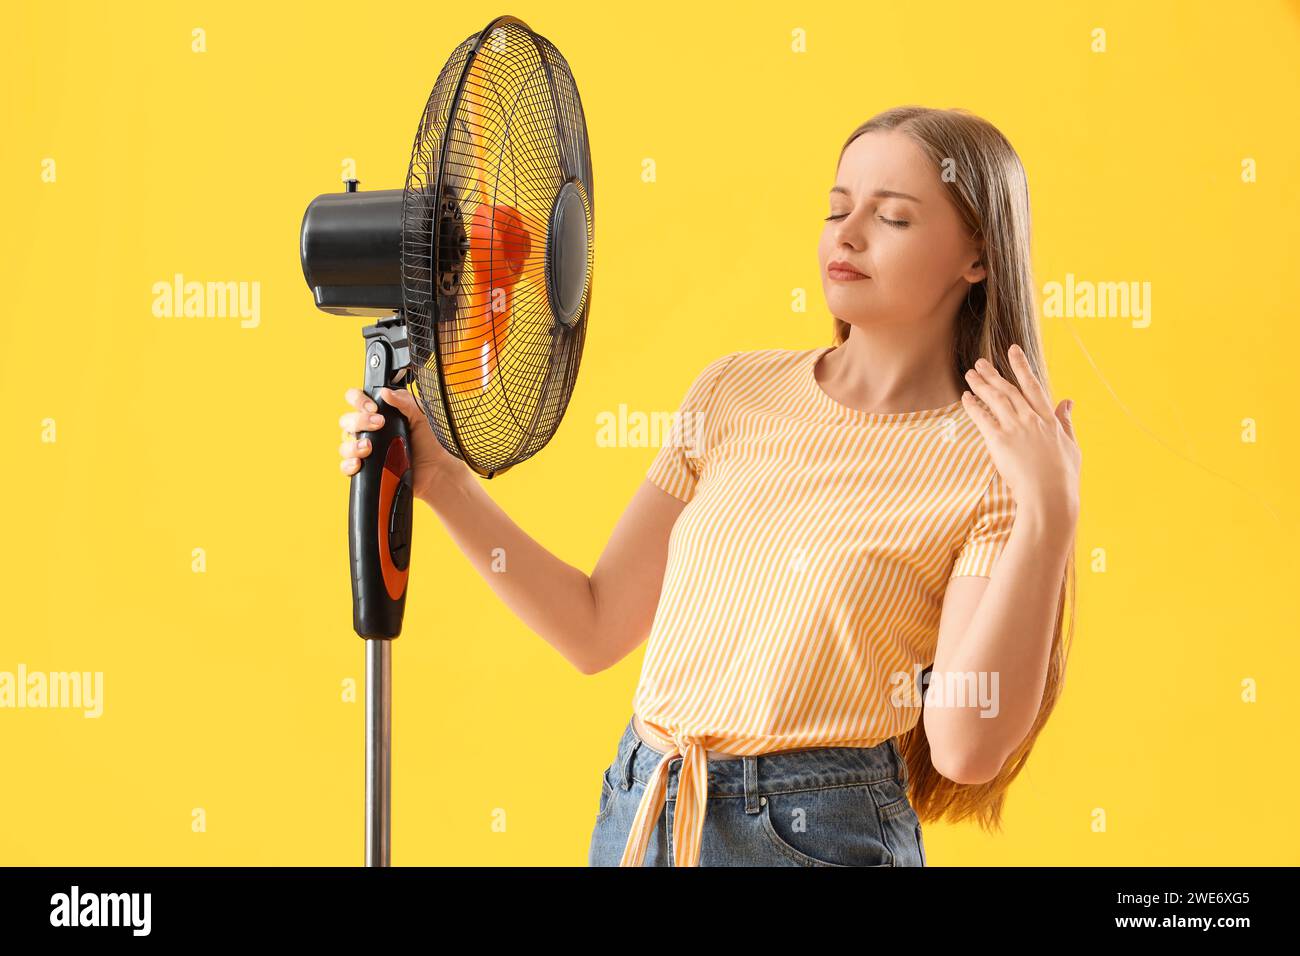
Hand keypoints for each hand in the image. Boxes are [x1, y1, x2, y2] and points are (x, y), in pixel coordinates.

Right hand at [338, 385, 468, 502]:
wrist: (434, 470)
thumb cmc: (427, 442)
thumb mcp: (420, 416)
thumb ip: (405, 401)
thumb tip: (385, 392)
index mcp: (377, 414)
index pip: (356, 400)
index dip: (359, 400)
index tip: (374, 408)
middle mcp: (367, 431)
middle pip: (347, 421)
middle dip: (359, 421)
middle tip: (379, 424)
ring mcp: (365, 450)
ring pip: (344, 443)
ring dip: (353, 444)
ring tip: (369, 447)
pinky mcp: (365, 469)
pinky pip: (346, 466)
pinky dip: (348, 464)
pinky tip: (359, 463)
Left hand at [960, 343, 1080, 527]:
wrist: (1049, 495)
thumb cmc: (1062, 476)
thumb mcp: (1071, 446)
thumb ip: (1066, 421)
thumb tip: (1067, 401)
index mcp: (1048, 419)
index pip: (1033, 386)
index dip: (1021, 366)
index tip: (1013, 350)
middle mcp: (1031, 419)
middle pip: (1008, 389)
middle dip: (993, 374)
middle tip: (980, 363)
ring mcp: (1015, 428)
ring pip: (995, 399)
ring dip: (981, 384)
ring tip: (970, 374)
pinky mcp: (999, 440)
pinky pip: (982, 417)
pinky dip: (973, 405)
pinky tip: (965, 397)